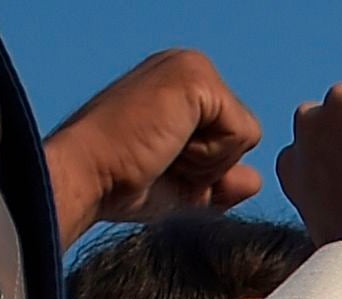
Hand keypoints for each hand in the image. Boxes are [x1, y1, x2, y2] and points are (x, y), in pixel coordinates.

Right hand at [42, 49, 262, 237]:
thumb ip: (222, 179)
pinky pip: (242, 134)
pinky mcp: (198, 79)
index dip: (206, 171)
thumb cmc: (119, 185)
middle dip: (209, 167)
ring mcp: (193, 68)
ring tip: (162, 152)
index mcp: (181, 87)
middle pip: (241, 137)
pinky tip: (169, 145)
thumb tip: (255, 179)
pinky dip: (210, 156)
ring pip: (244, 136)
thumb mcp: (184, 187)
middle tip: (160, 161)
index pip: (230, 139)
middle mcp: (188, 68)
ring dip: (209, 162)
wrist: (86, 177)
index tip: (159, 166)